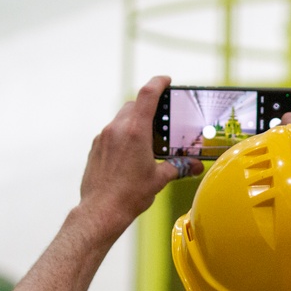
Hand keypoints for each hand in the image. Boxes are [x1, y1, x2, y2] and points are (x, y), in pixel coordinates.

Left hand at [78, 76, 203, 238]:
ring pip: (121, 119)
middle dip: (147, 107)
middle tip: (160, 117)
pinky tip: (130, 153)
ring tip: (146, 139)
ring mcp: (103, 137)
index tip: (166, 80)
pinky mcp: (95, 148)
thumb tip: (196, 167)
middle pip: (133, 105)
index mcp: (135, 131)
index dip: (158, 82)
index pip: (147, 94)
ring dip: (134, 122)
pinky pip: (111, 133)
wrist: (101, 211)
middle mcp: (117, 129)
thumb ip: (179, 167)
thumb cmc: (129, 195)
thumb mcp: (159, 180)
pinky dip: (122, 136)